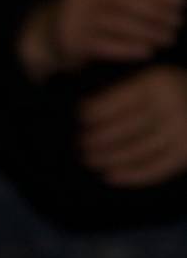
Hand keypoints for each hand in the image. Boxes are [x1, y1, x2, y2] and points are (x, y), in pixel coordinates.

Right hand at [20, 0, 185, 79]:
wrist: (46, 36)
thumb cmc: (91, 13)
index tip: (180, 1)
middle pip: (127, 1)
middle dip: (157, 12)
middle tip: (177, 22)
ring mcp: (74, 19)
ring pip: (119, 23)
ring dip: (148, 31)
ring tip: (167, 38)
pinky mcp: (71, 42)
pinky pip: (106, 45)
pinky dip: (129, 48)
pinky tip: (147, 52)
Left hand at [78, 65, 186, 188]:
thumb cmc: (173, 91)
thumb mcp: (153, 80)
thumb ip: (123, 92)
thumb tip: (84, 109)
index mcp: (159, 82)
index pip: (119, 100)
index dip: (96, 112)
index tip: (80, 119)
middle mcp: (173, 104)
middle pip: (126, 127)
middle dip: (98, 139)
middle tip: (80, 145)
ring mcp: (183, 130)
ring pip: (137, 150)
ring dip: (109, 158)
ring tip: (90, 161)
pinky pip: (155, 168)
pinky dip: (130, 175)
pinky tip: (109, 177)